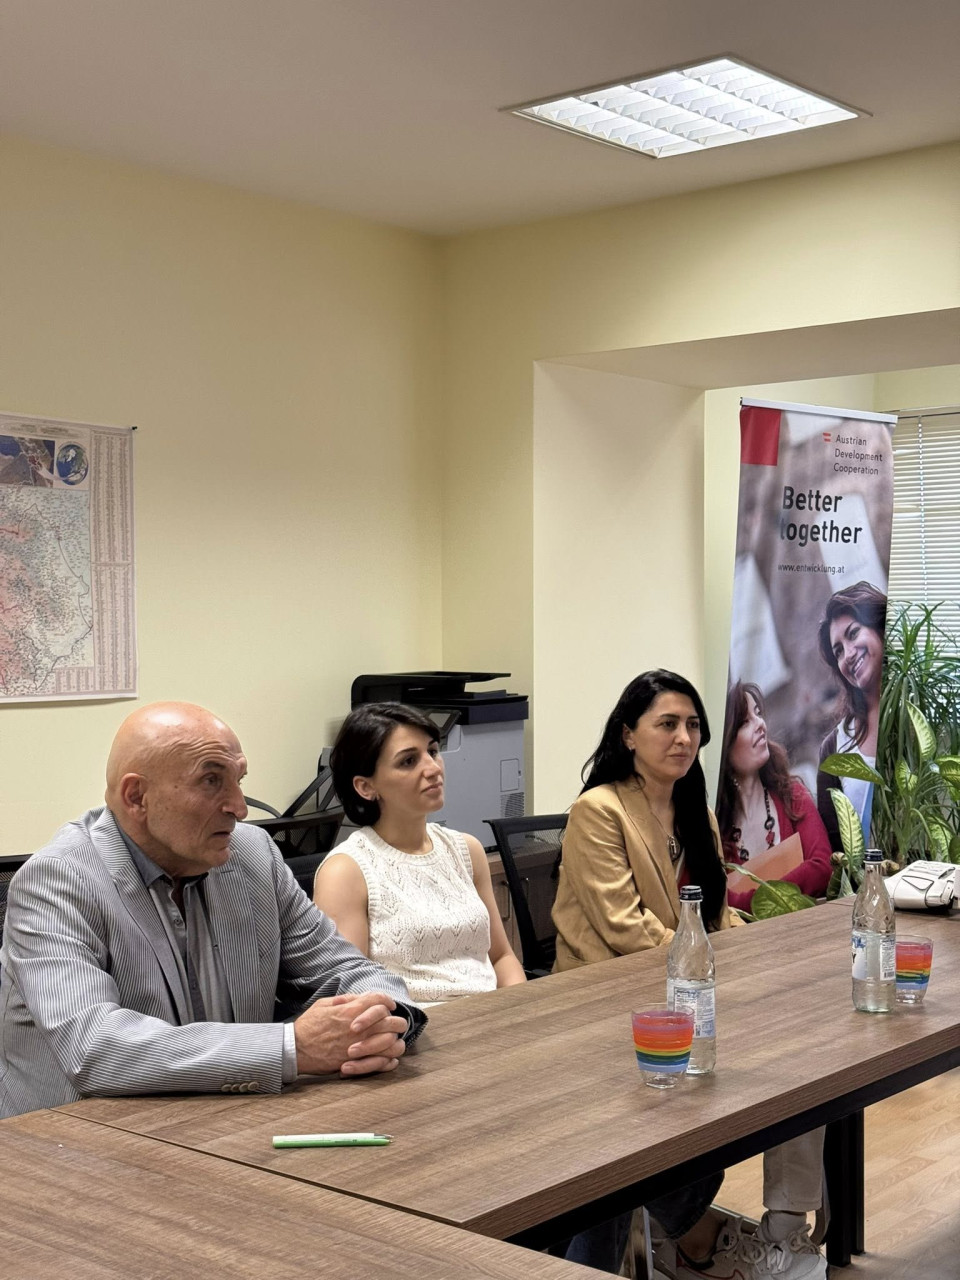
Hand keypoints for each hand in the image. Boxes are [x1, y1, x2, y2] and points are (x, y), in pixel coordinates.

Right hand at [293, 991, 407, 1076]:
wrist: (295, 1049)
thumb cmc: (308, 1026)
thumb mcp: (324, 1004)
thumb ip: (345, 999)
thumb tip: (361, 997)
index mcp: (351, 1011)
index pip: (379, 1000)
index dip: (387, 1000)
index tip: (389, 1004)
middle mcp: (359, 1029)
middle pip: (392, 1022)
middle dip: (396, 1020)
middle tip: (394, 1022)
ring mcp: (359, 1046)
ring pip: (391, 1043)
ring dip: (395, 1041)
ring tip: (392, 1040)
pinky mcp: (356, 1063)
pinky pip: (381, 1063)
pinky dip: (389, 1061)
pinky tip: (389, 1058)